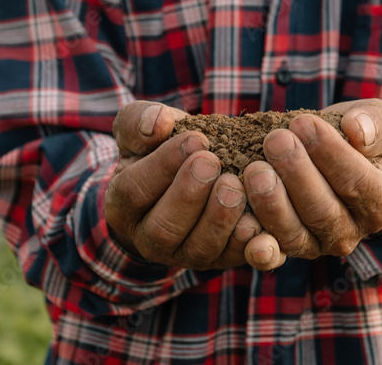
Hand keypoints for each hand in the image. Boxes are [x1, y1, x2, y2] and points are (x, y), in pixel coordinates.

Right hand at [104, 101, 261, 268]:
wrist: (191, 175)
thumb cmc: (162, 150)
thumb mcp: (142, 131)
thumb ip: (141, 121)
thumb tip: (158, 122)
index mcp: (124, 205)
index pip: (135, 190)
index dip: (163, 165)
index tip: (195, 139)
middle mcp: (151, 239)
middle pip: (163, 229)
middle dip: (188, 195)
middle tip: (211, 163)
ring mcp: (187, 254)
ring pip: (199, 249)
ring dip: (219, 219)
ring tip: (234, 187)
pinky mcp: (221, 260)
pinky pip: (233, 258)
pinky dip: (246, 245)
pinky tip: (256, 222)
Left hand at [242, 99, 381, 269]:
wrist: (332, 160)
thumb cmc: (353, 137)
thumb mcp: (375, 121)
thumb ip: (375, 123)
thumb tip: (358, 130)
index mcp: (379, 202)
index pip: (356, 182)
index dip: (329, 153)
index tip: (303, 122)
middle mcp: (350, 233)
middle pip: (322, 211)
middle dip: (296, 174)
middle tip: (274, 140)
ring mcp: (317, 246)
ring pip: (294, 234)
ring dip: (271, 203)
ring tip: (254, 169)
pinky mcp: (287, 251)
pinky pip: (271, 253)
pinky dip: (256, 242)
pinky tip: (241, 221)